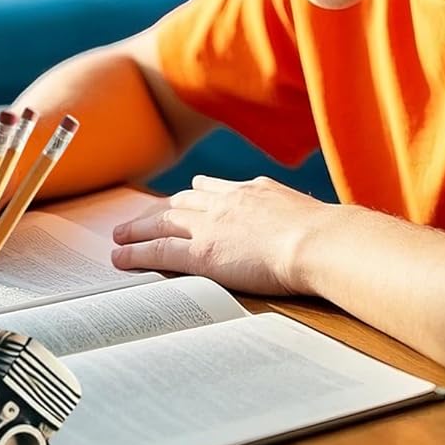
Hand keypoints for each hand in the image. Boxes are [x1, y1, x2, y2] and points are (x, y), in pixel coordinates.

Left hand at [110, 175, 333, 295]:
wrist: (316, 240)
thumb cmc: (325, 235)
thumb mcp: (309, 214)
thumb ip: (297, 215)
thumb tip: (312, 223)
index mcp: (254, 191)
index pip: (215, 188)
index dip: (195, 192)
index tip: (186, 193)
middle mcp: (227, 202)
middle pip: (183, 201)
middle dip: (159, 208)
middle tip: (142, 216)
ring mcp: (211, 225)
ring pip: (163, 222)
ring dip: (139, 227)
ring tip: (121, 234)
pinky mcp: (200, 252)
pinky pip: (158, 251)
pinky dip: (135, 253)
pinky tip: (120, 257)